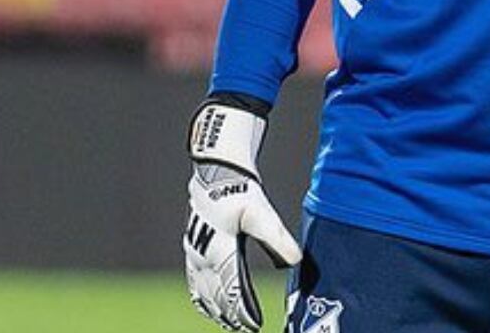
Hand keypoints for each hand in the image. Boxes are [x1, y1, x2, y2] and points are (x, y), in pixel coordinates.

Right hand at [184, 100, 302, 331]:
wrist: (216, 173)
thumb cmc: (239, 190)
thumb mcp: (261, 213)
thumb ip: (278, 239)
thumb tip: (297, 260)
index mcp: (220, 248)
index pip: (231, 289)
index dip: (243, 310)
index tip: (254, 325)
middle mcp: (203, 255)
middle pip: (216, 296)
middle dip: (231, 316)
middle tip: (247, 329)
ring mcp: (194, 254)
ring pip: (202, 293)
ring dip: (216, 311)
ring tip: (231, 325)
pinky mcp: (192, 250)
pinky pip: (194, 283)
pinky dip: (202, 299)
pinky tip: (209, 308)